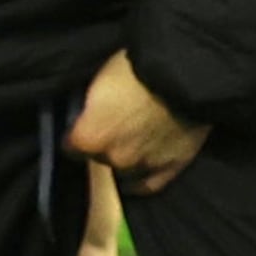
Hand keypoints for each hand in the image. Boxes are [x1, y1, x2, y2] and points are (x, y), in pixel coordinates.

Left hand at [63, 49, 208, 196]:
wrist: (185, 75)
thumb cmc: (135, 70)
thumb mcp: (97, 83)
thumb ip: (88, 110)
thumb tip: (84, 118)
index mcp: (89, 137)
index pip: (70, 147)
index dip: (76, 135)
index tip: (82, 127)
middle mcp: (113, 158)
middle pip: (99, 158)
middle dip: (103, 145)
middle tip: (114, 129)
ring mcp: (143, 166)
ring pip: (124, 171)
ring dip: (124, 160)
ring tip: (131, 145)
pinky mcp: (171, 168)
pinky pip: (148, 186)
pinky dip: (141, 181)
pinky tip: (138, 173)